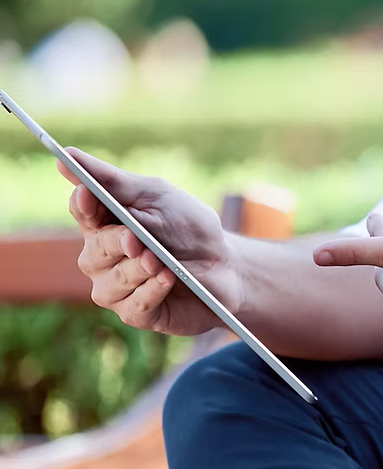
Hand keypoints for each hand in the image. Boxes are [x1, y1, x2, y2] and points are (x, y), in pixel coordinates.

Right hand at [59, 149, 237, 334]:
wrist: (227, 267)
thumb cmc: (190, 229)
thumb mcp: (158, 197)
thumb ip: (115, 182)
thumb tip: (68, 155)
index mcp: (105, 223)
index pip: (82, 211)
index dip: (83, 205)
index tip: (89, 195)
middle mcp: (103, 258)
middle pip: (94, 251)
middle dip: (115, 243)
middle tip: (136, 239)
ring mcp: (117, 288)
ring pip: (111, 283)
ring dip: (137, 270)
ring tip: (160, 261)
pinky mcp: (138, 313)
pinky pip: (133, 307)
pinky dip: (151, 292)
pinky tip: (167, 279)